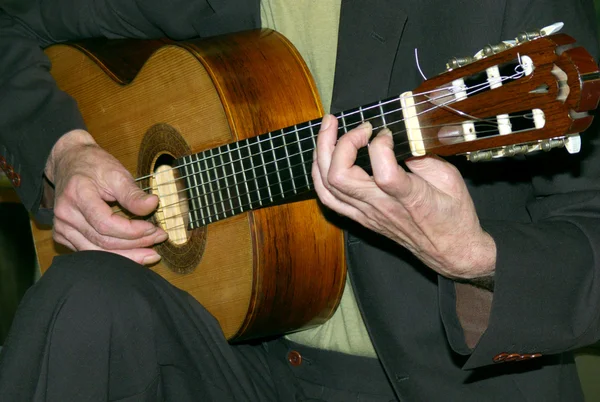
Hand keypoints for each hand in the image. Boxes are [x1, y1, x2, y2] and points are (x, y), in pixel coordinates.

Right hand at [44, 129, 166, 264]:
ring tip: (150, 254)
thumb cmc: (94, 165)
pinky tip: (132, 254)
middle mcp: (66, 215)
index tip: (154, 228)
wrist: (70, 162)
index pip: (106, 223)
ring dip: (126, 256)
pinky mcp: (63, 235)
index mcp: (77, 195)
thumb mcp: (116, 173)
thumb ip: (133, 193)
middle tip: (159, 239)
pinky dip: (113, 256)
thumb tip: (153, 204)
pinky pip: (90, 251)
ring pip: (97, 252)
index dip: (132, 231)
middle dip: (135, 244)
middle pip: (103, 241)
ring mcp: (62, 227)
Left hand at [312, 115, 495, 278]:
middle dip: (336, 142)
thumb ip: (422, 156)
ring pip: (327, 186)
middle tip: (345, 122)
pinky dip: (319, 175)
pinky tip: (322, 157)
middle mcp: (381, 206)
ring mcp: (367, 214)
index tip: (386, 131)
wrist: (449, 251)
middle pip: (339, 176)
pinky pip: (329, 199)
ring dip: (322, 154)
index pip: (382, 170)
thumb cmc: (453, 215)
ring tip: (328, 129)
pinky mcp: (361, 218)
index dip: (380, 143)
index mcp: (407, 196)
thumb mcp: (449, 179)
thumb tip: (401, 135)